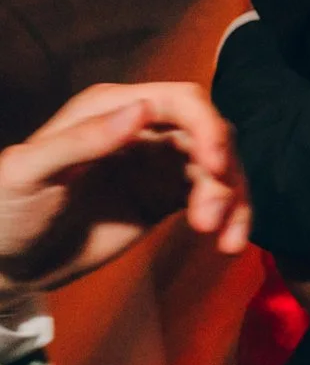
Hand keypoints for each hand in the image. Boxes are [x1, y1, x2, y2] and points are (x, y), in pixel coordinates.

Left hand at [0, 81, 250, 294]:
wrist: (7, 263)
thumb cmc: (7, 209)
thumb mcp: (29, 172)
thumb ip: (82, 140)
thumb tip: (142, 111)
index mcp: (111, 109)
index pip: (179, 101)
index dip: (207, 126)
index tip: (215, 166)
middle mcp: (144, 128)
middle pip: (209, 133)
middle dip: (222, 171)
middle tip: (210, 216)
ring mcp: (159, 163)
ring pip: (219, 166)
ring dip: (231, 197)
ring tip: (218, 237)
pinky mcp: (166, 196)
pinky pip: (213, 196)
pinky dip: (231, 215)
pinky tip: (229, 242)